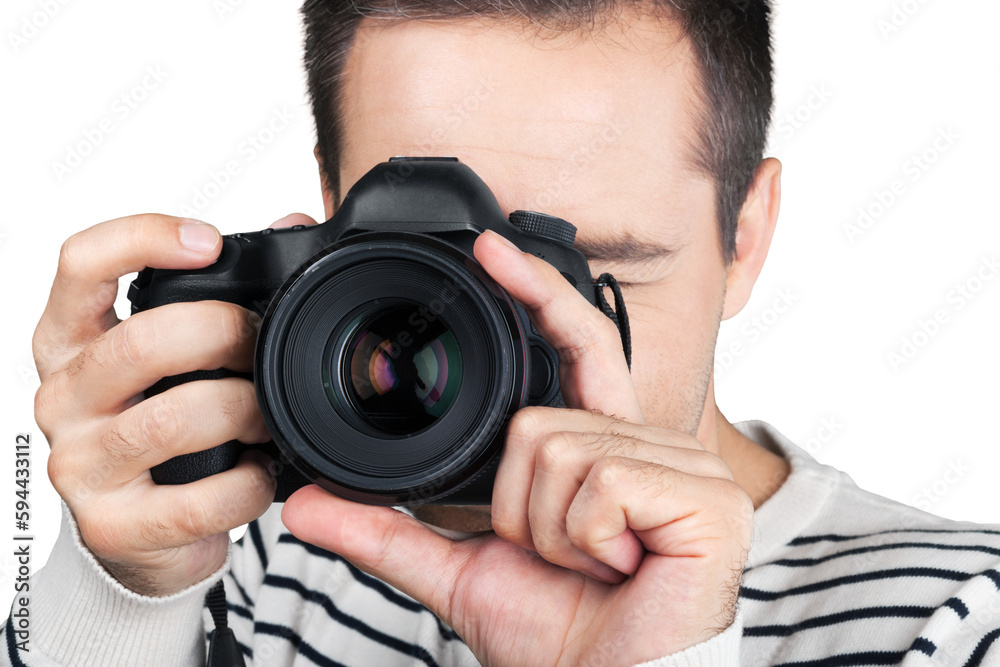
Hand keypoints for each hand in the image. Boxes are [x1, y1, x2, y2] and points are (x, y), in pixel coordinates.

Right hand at [33, 212, 313, 595]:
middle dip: (223, 335)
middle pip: (141, 343)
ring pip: (174, 419)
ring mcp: (80, 465)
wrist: (139, 537)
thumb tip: (295, 223)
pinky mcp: (114, 525)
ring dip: (244, 410)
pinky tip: (258, 472)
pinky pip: (200, 499)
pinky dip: (248, 484)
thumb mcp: (172, 360)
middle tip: (260, 343)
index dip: (144, 238)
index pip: (81, 264)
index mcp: (70, 342)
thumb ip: (219, 294)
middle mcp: (62, 397)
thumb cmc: (160, 432)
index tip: (209, 241)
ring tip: (267, 415)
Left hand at [281, 230, 753, 665]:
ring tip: (590, 567)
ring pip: (560, 449)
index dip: (539, 294)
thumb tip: (307, 504)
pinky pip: (599, 482)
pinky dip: (583, 540)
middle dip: (520, 505)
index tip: (489, 248)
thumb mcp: (461, 572)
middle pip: (541, 419)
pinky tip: (619, 568)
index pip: (579, 346)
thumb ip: (388, 531)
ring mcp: (689, 468)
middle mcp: (654, 445)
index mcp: (608, 449)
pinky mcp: (709, 498)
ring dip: (549, 530)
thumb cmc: (560, 637)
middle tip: (558, 556)